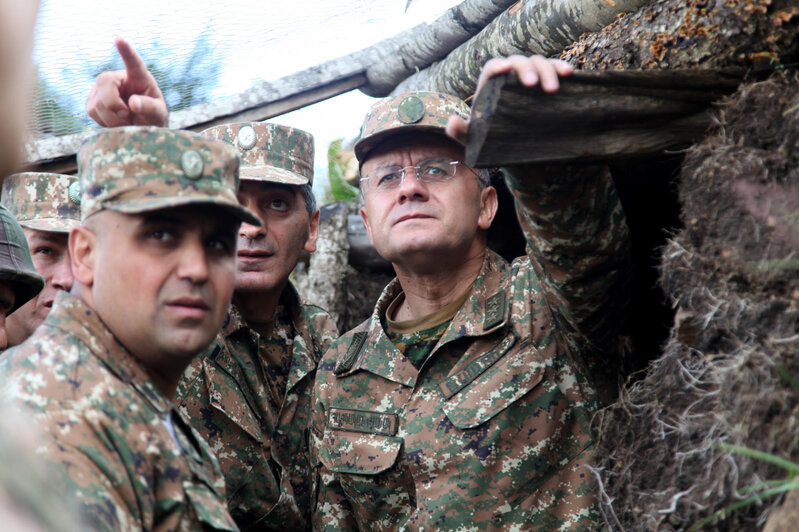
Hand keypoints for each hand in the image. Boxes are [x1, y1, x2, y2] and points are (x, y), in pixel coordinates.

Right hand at [86, 38, 167, 126]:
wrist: (141, 127)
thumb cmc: (153, 116)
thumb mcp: (158, 113)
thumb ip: (149, 107)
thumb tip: (133, 103)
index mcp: (139, 77)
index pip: (133, 62)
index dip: (127, 52)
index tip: (120, 40)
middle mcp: (118, 78)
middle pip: (105, 83)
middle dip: (114, 105)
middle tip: (127, 115)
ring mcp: (102, 89)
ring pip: (97, 103)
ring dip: (113, 119)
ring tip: (126, 120)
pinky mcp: (93, 101)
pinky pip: (92, 112)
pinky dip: (105, 122)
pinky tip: (116, 121)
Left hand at [446, 55, 572, 143]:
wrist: (517, 152)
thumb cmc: (492, 142)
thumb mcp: (474, 141)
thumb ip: (459, 132)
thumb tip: (452, 121)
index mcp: (491, 87)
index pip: (493, 68)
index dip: (500, 65)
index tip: (507, 69)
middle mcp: (511, 78)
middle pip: (518, 62)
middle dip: (526, 70)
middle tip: (533, 85)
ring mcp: (530, 79)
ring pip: (538, 62)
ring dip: (547, 71)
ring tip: (552, 90)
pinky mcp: (546, 84)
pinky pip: (554, 69)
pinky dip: (561, 68)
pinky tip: (569, 74)